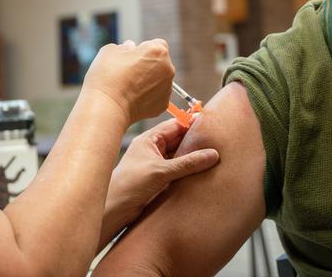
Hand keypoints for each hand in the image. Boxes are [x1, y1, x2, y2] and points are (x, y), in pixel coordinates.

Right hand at [83, 39, 174, 124]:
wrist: (107, 107)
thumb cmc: (107, 76)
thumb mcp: (111, 51)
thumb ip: (125, 46)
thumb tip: (131, 48)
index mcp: (158, 51)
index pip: (157, 44)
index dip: (143, 49)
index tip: (131, 57)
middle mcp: (168, 68)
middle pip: (160, 63)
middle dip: (148, 65)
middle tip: (128, 72)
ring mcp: (167, 88)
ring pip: (159, 80)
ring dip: (148, 81)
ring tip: (128, 87)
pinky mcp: (163, 105)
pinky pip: (156, 96)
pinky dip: (147, 96)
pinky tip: (132, 98)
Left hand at [102, 119, 218, 239]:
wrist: (115, 208)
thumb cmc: (130, 184)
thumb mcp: (162, 171)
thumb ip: (188, 163)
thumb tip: (212, 154)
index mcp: (149, 140)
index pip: (174, 126)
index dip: (191, 123)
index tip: (209, 122)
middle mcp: (152, 149)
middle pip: (178, 140)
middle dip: (195, 140)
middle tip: (216, 138)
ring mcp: (155, 164)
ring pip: (179, 155)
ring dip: (192, 156)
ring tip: (213, 154)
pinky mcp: (158, 178)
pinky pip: (177, 169)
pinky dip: (188, 169)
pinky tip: (201, 171)